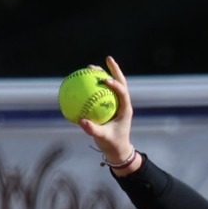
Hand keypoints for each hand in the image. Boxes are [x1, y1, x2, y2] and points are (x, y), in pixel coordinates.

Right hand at [82, 55, 138, 173]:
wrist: (117, 149)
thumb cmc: (112, 144)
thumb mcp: (103, 138)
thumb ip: (93, 130)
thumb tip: (81, 121)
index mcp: (125, 109)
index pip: (123, 93)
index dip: (116, 85)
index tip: (105, 79)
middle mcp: (122, 103)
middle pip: (120, 82)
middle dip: (114, 69)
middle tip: (107, 59)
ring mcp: (116, 104)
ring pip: (111, 85)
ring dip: (103, 74)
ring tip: (91, 66)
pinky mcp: (109, 106)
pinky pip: (101, 94)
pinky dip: (93, 87)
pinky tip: (81, 81)